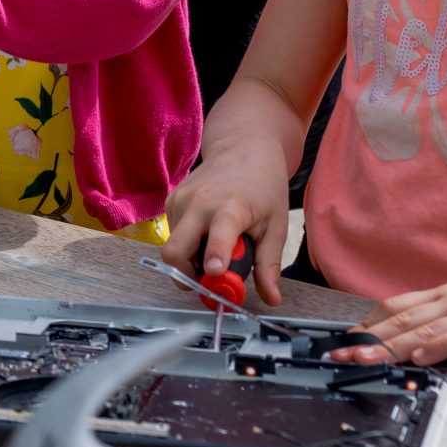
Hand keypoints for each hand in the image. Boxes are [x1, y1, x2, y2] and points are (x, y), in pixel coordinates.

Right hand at [161, 131, 292, 305]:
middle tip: (209, 281)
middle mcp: (198, 203)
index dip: (213, 256)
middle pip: (174, 252)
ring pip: (173, 249)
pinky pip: (173, 236)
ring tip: (215, 249)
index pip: (217, 234)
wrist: (241, 147)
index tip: (214, 272)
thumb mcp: (276, 226)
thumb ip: (269, 265)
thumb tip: (271, 299)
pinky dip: (187, 245)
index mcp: (230, 207)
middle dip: (187, 276)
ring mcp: (179, 201)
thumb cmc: (263, 186)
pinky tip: (206, 234)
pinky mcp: (170, 202)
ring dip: (190, 260)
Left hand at [350, 281, 446, 374]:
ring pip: (424, 329)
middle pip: (401, 319)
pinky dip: (437, 346)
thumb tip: (408, 344)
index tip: (342, 342)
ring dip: (391, 347)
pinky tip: (420, 358)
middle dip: (368, 340)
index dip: (366, 325)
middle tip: (340, 354)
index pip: (396, 308)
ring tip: (365, 361)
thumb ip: (443, 325)